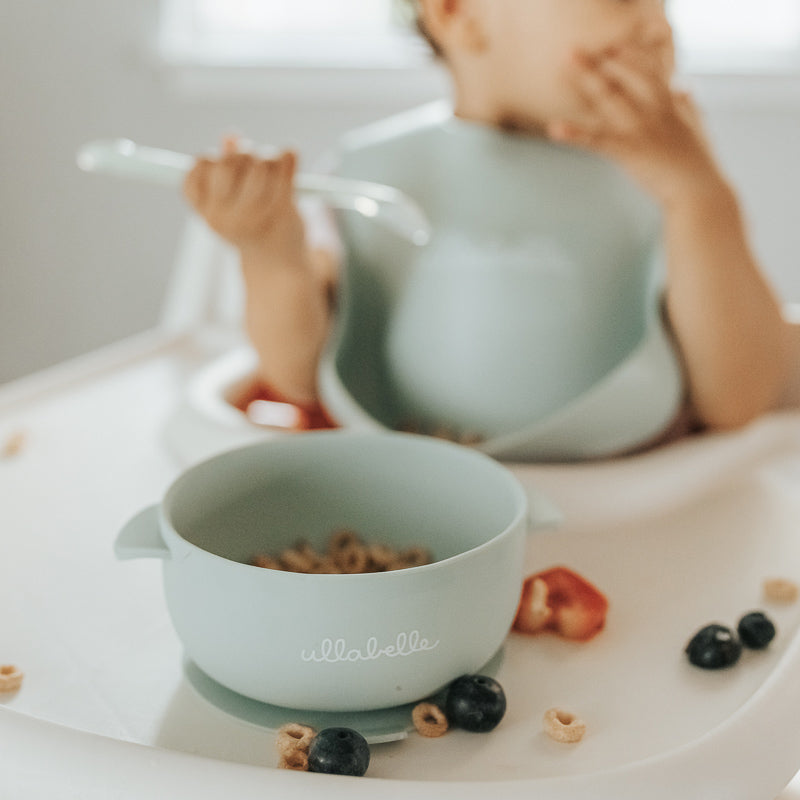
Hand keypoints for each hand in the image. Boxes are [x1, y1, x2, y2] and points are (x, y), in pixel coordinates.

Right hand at [183, 136, 303, 255]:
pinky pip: (284, 165)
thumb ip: (227, 168)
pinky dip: (288, 157)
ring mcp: (252, 216)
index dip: (211, 159)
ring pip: (258, 162)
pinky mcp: (282, 209)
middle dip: (243, 154)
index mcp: (206, 213)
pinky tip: (290, 160)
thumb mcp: (231, 203)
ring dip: (268, 158)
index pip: (198, 167)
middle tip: (253, 163)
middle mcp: (224, 217)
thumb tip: (230, 136)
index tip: (224, 170)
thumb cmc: (252, 228)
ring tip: (273, 170)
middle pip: (228, 161)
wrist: (280, 266)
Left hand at [548, 46, 724, 206]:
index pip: (648, 71)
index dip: (629, 57)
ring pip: (608, 99)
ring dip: (585, 81)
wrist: (699, 191)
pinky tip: (554, 128)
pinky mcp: (627, 151)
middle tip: (573, 51)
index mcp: (669, 105)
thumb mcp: (696, 128)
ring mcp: (640, 129)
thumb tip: (684, 88)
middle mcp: (654, 110)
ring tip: (563, 67)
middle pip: (623, 78)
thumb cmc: (698, 165)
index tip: (611, 48)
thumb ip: (688, 106)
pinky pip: (595, 140)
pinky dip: (574, 134)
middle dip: (598, 63)